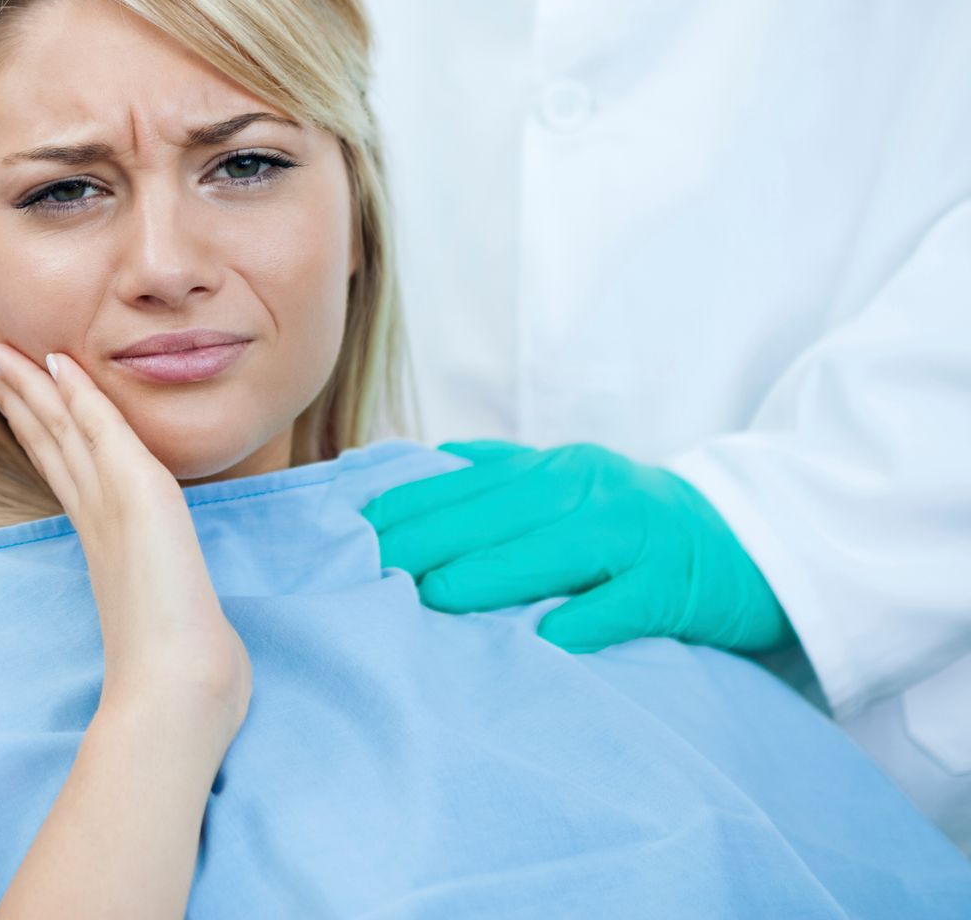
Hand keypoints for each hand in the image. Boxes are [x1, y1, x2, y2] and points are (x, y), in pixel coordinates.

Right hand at [0, 343, 249, 740]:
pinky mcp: (137, 494)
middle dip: (14, 396)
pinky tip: (56, 362)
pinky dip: (77, 394)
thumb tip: (179, 620)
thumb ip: (164, 604)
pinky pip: (100, 429)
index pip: (60, 466)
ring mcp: (112, 504)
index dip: (33, 426)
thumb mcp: (169, 620)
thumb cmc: (178, 671)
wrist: (176, 693)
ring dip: (27, 384)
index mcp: (100, 539)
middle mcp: (97, 516)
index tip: (11, 393)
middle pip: (46, 440)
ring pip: (60, 428)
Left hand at [361, 441, 790, 654]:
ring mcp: (634, 534)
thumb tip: (423, 466)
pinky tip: (547, 638)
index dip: (410, 507)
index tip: (352, 533)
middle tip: (371, 568)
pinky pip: (626, 601)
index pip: (467, 485)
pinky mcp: (674, 583)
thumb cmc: (637, 523)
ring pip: (556, 549)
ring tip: (436, 596)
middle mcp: (589, 489)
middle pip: (499, 512)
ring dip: (494, 573)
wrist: (753, 542)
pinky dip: (588, 618)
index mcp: (555, 468)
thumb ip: (502, 476)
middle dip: (431, 538)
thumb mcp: (571, 484)